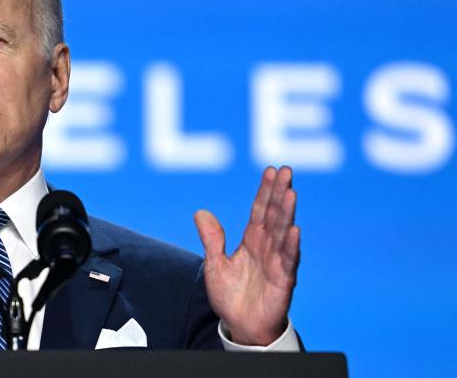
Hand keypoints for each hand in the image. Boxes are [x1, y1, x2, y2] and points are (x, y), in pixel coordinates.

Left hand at [193, 166, 299, 345]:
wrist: (240, 326)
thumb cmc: (231, 296)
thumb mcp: (215, 264)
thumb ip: (211, 239)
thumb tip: (200, 212)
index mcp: (252, 241)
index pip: (260, 210)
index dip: (265, 191)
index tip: (271, 170)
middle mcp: (267, 247)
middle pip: (274, 215)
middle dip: (280, 192)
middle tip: (286, 170)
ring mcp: (276, 262)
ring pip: (282, 232)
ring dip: (287, 213)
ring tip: (291, 192)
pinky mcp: (283, 280)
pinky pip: (287, 260)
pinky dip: (291, 245)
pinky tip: (295, 230)